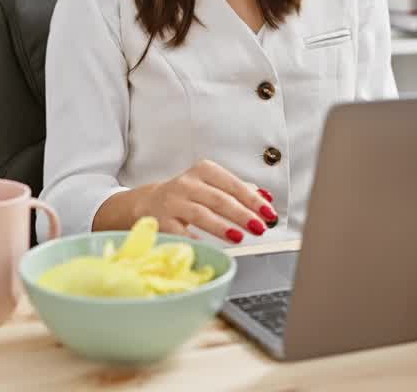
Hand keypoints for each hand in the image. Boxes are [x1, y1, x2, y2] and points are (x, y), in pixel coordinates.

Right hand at [135, 160, 277, 243]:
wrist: (148, 203)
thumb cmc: (188, 195)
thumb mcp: (212, 186)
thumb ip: (238, 191)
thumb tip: (265, 198)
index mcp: (204, 171)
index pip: (233, 184)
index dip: (252, 199)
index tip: (268, 213)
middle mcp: (187, 183)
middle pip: (219, 199)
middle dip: (242, 214)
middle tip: (259, 227)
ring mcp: (173, 202)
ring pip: (200, 213)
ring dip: (221, 226)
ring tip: (238, 237)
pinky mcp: (161, 220)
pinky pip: (179, 231)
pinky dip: (193, 238)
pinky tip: (206, 245)